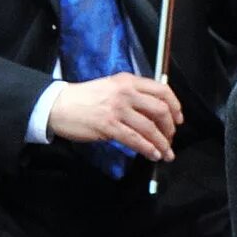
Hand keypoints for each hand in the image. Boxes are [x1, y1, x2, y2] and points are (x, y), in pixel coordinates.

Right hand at [47, 72, 181, 161]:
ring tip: (166, 153)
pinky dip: (147, 148)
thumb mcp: (112, 87)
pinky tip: (153, 154)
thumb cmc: (85, 98)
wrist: (57, 105)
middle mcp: (126, 93)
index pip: (162, 90)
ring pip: (149, 127)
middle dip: (170, 127)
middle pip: (160, 110)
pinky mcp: (108, 125)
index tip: (179, 119)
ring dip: (161, 142)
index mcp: (129, 81)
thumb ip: (133, 95)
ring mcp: (117, 109)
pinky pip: (134, 138)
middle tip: (170, 138)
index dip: (175, 106)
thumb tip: (154, 112)